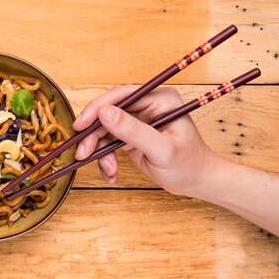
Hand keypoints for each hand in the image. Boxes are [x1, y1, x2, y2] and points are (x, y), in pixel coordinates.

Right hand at [73, 85, 217, 196]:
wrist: (197, 182)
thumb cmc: (189, 165)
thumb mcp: (161, 149)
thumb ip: (133, 130)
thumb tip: (104, 113)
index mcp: (159, 99)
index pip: (120, 95)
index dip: (97, 108)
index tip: (80, 125)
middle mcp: (147, 106)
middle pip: (107, 113)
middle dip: (94, 135)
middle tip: (82, 154)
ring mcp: (138, 120)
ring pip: (104, 130)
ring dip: (100, 151)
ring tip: (109, 170)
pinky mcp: (131, 135)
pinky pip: (108, 142)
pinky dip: (106, 158)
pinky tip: (112, 173)